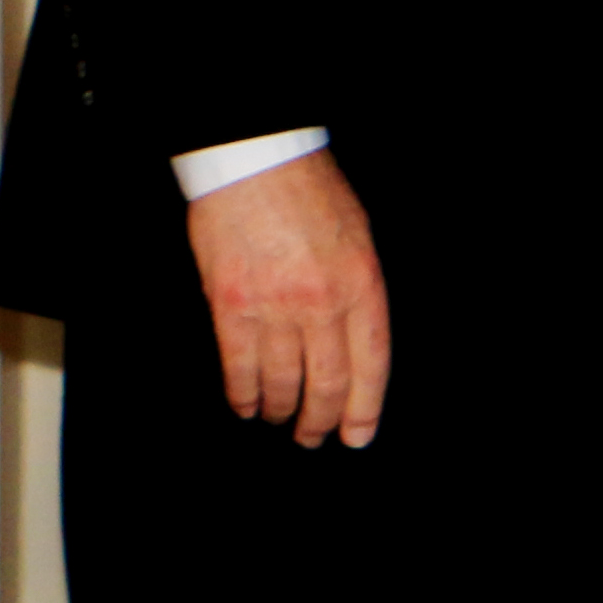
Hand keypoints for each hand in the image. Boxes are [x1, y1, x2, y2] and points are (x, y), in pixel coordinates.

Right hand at [185, 149, 389, 448]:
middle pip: (327, 381)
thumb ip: (359, 290)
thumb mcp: (360, 238)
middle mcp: (322, 302)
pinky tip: (247, 405)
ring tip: (280, 420)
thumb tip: (355, 341)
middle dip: (321, 419)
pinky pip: (238, 366)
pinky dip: (243, 394)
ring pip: (281, 381)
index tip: (358, 435)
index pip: (372, 362)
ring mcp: (275, 306)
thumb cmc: (312, 194)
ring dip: (282, 410)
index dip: (365, 406)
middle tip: (314, 438)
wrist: (257, 164)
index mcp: (362, 283)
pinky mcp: (231, 305)